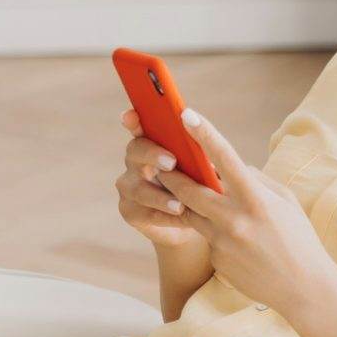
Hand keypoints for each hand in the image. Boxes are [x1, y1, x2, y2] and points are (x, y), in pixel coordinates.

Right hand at [115, 107, 201, 248]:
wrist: (196, 221)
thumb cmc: (202, 188)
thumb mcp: (205, 170)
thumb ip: (200, 159)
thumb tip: (208, 154)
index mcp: (153, 143)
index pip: (140, 125)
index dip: (133, 119)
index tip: (131, 115)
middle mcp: (136, 162)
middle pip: (135, 150)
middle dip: (152, 154)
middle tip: (172, 162)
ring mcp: (129, 187)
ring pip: (139, 188)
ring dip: (160, 195)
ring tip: (180, 204)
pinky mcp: (129, 211)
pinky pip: (144, 212)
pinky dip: (163, 215)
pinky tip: (180, 216)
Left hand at [155, 108, 336, 314]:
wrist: (304, 288)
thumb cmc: (298, 238)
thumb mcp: (285, 201)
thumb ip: (256, 180)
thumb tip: (229, 165)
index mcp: (257, 199)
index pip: (225, 159)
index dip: (204, 134)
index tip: (185, 115)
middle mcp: (236, 219)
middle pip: (189, 189)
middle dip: (171, 173)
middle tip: (160, 160)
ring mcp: (223, 242)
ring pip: (189, 212)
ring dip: (179, 199)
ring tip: (173, 187)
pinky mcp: (217, 258)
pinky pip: (204, 236)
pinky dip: (207, 228)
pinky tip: (222, 232)